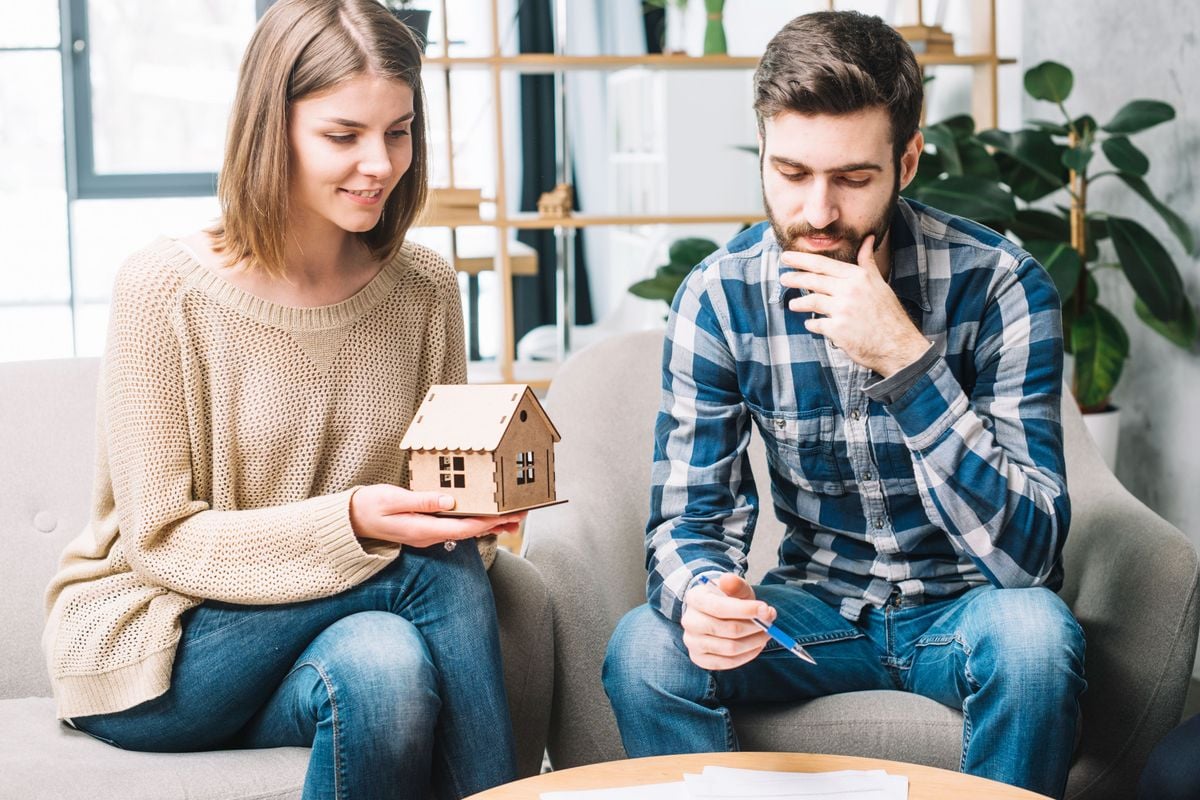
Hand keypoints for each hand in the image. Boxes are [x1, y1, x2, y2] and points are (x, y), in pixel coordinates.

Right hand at [349, 484, 525, 548]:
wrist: (351, 520)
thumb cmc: (371, 506)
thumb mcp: (394, 499)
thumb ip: (423, 501)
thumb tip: (450, 502)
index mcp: (424, 529)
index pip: (464, 527)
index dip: (487, 521)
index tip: (506, 515)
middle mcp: (430, 536)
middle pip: (470, 531)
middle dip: (495, 523)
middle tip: (520, 514)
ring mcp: (428, 534)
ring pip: (465, 530)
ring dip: (488, 524)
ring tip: (512, 518)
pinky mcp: (427, 529)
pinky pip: (456, 527)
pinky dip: (473, 521)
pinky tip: (484, 517)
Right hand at [680, 573, 774, 670]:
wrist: (714, 613)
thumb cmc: (726, 599)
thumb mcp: (733, 587)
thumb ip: (735, 584)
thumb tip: (729, 580)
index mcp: (695, 598)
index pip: (720, 608)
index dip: (746, 610)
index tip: (766, 609)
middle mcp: (689, 621)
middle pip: (728, 630)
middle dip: (755, 627)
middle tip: (770, 623)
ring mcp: (692, 642)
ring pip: (731, 648)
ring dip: (754, 642)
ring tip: (765, 634)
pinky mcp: (699, 659)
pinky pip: (727, 663)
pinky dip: (747, 655)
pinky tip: (756, 646)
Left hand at [780, 236, 929, 376]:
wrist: (898, 345)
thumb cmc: (888, 314)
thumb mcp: (880, 283)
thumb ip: (867, 262)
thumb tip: (868, 239)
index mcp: (858, 277)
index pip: (823, 264)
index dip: (802, 260)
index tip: (786, 257)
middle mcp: (849, 291)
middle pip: (813, 281)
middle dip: (795, 278)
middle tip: (783, 279)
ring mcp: (843, 310)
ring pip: (811, 302)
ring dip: (799, 303)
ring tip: (793, 304)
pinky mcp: (838, 330)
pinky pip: (816, 324)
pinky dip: (811, 324)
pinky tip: (810, 324)